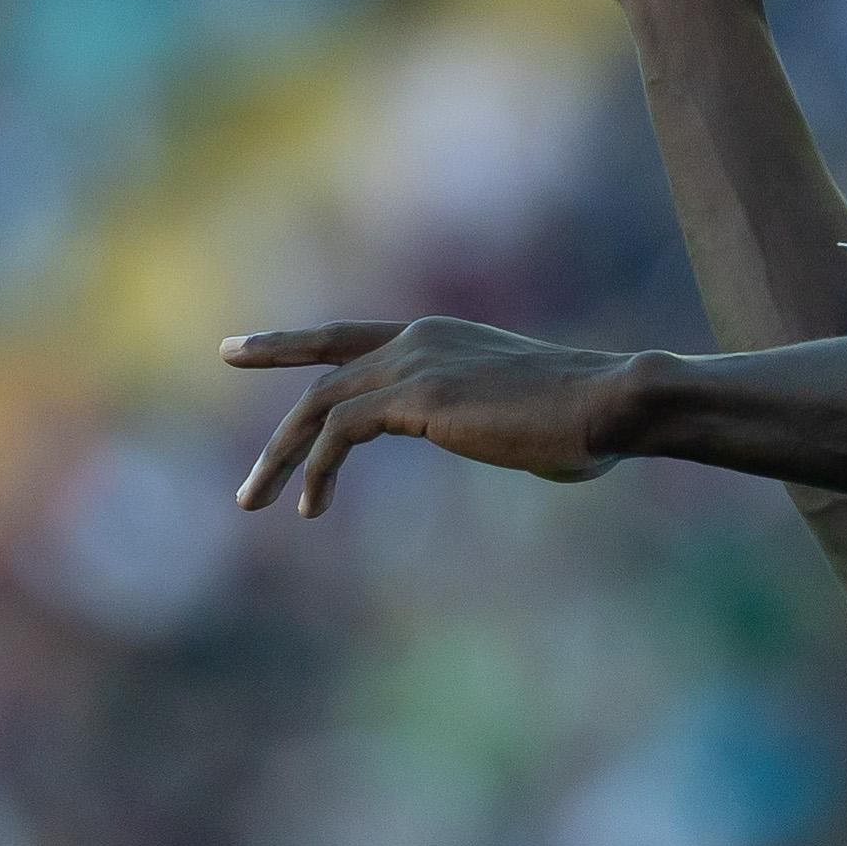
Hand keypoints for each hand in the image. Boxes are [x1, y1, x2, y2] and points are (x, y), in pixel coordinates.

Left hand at [224, 317, 639, 515]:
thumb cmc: (588, 422)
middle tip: (234, 425)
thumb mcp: (523, 421)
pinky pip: (341, 432)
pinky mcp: (417, 398)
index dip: (292, 343)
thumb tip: (516, 441)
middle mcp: (419, 340)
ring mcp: (416, 364)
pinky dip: (319, 471)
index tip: (241, 350)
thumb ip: (496, 425)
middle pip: (323, 364)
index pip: (349, 337)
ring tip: (253, 501)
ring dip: (281, 456)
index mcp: (440, 338)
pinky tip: (311, 508)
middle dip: (271, 397)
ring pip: (320, 404)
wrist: (612, 404)